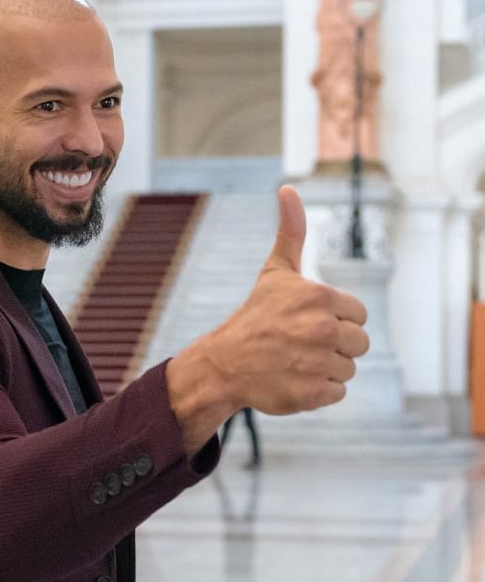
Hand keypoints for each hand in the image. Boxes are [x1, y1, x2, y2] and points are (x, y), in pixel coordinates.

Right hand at [171, 187, 368, 445]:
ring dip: (326, 369)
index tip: (306, 321)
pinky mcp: (312, 393)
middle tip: (300, 344)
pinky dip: (317, 391)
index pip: (357, 315)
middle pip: (359, 344)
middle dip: (333, 346)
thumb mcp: (276, 272)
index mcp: (319, 297)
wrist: (222, 363)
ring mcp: (316, 363)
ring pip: (348, 369)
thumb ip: (291, 231)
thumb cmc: (255, 316)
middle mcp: (321, 329)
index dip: (335, 319)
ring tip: (295, 362)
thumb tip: (288, 188)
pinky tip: (293, 380)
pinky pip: (336, 393)